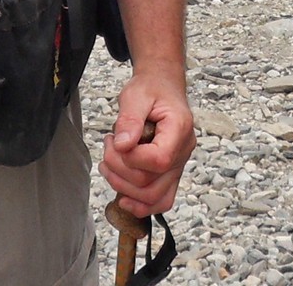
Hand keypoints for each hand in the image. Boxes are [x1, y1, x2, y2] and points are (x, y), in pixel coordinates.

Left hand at [99, 68, 194, 218]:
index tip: (116, 141)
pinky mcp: (170, 173)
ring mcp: (178, 166)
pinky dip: (140, 205)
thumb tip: (122, 145)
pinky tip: (123, 197)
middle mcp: (183, 152)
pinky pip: (161, 200)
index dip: (131, 158)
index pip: (158, 160)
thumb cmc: (152, 89)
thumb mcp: (136, 95)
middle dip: (120, 171)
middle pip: (152, 184)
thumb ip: (129, 119)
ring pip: (155, 198)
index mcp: (179, 130)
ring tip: (110, 164)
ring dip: (124, 188)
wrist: (162, 87)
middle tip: (109, 147)